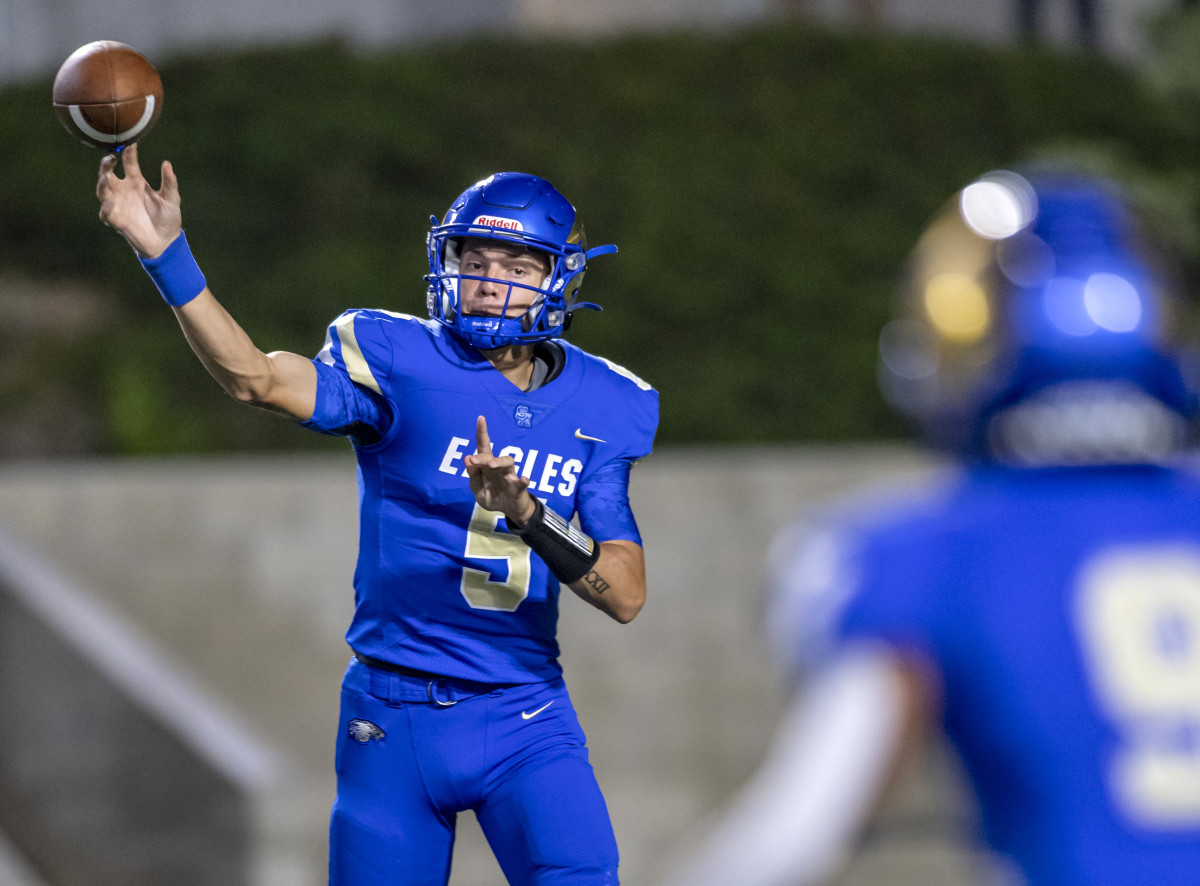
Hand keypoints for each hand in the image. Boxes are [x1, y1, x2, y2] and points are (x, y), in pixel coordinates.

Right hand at [96, 142, 181, 258]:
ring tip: (105, 178)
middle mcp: (124, 190)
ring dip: (101, 184)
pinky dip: (106, 208)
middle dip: (105, 165)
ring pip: (102, 191)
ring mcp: (118, 205)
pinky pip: (106, 213)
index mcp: (136, 182)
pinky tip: (111, 202)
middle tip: (109, 159)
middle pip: (108, 174)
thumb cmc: (168, 218)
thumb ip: (170, 182)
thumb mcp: (172, 199)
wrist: (166, 242)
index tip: (130, 140)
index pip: (129, 162)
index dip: (129, 151)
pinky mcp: (116, 220)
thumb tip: (167, 164)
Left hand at [464, 415, 536, 524]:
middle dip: (482, 457)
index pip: (483, 447)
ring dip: (500, 461)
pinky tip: (523, 479)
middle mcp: (499, 468)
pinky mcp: (519, 488)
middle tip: (473, 460)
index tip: (480, 418)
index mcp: (487, 467)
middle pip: (492, 456)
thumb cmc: (493, 496)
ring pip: (508, 462)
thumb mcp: (478, 490)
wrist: (509, 511)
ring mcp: (510, 476)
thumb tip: (468, 458)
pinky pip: (522, 482)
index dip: (482, 433)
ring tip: (492, 465)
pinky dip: (523, 480)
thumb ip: (473, 476)